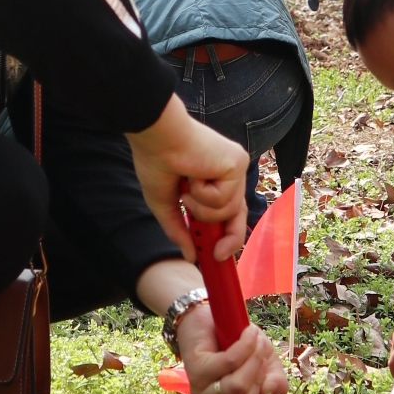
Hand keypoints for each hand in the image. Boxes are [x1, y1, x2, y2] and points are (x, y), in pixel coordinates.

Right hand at [127, 94, 248, 259]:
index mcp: (212, 179)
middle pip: (238, 215)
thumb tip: (190, 257)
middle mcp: (227, 174)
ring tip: (186, 187)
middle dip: (229, 239)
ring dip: (201, 207)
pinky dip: (203, 194)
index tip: (217, 256)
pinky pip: (225, 199)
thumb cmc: (155, 162)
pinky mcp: (237, 164)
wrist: (157, 137)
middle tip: (216, 255)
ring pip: (228, 211)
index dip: (225, 235)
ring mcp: (234, 169)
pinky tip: (193, 176)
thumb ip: (179, 230)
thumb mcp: (165, 204)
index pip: (227, 212)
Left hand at [177, 308, 286, 393]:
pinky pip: (230, 362)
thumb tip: (270, 391)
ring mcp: (201, 390)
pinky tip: (250, 334)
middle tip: (259, 361)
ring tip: (257, 343)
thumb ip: (277, 384)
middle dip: (259, 383)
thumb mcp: (268, 367)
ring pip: (238, 387)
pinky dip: (247, 345)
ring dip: (255, 360)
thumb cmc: (241, 349)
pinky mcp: (197, 368)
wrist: (214, 319)